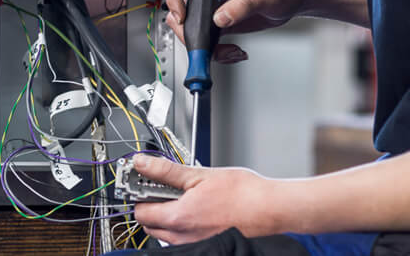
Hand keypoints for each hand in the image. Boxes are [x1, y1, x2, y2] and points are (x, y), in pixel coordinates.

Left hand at [131, 155, 284, 242]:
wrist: (270, 209)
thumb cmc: (242, 193)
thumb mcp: (199, 174)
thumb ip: (165, 170)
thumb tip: (142, 163)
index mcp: (178, 218)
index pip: (140, 212)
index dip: (139, 195)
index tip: (144, 182)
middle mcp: (183, 237)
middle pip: (150, 225)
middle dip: (151, 206)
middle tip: (164, 187)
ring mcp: (195, 244)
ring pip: (165, 233)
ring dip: (167, 215)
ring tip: (184, 195)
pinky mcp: (206, 246)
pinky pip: (182, 238)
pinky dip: (182, 224)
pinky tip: (197, 207)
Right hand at [163, 0, 306, 61]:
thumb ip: (244, 5)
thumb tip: (220, 19)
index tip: (182, 16)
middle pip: (179, 7)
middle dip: (187, 30)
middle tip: (203, 44)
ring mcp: (212, 6)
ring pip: (190, 27)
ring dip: (202, 45)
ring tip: (228, 52)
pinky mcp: (219, 22)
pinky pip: (205, 38)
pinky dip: (214, 51)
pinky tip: (234, 52)